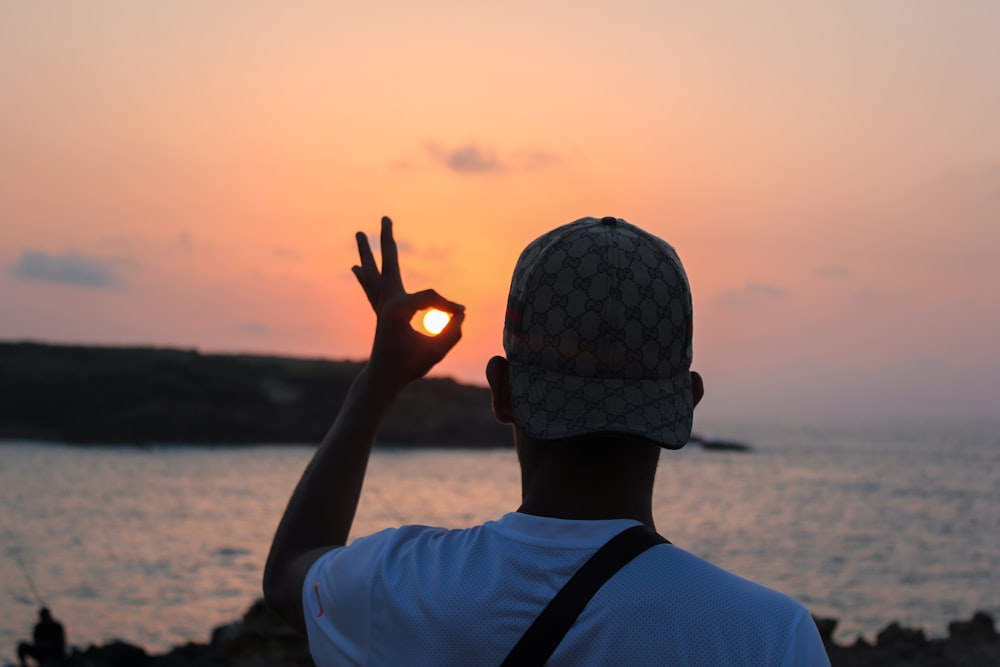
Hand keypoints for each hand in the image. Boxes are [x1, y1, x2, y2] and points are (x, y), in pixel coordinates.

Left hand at [351, 216, 464, 390]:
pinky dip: (365, 278)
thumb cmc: (409, 366)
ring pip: (374, 273)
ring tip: (358, 233)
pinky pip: (371, 290)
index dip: (448, 306)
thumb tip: (458, 314)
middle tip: (384, 218)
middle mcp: (386, 302)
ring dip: (366, 254)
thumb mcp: (437, 350)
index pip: (431, 298)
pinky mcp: (380, 314)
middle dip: (386, 241)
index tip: (459, 316)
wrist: (382, 379)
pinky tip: (356, 268)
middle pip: (388, 264)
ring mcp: (381, 306)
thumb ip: (452, 331)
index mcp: (397, 309)